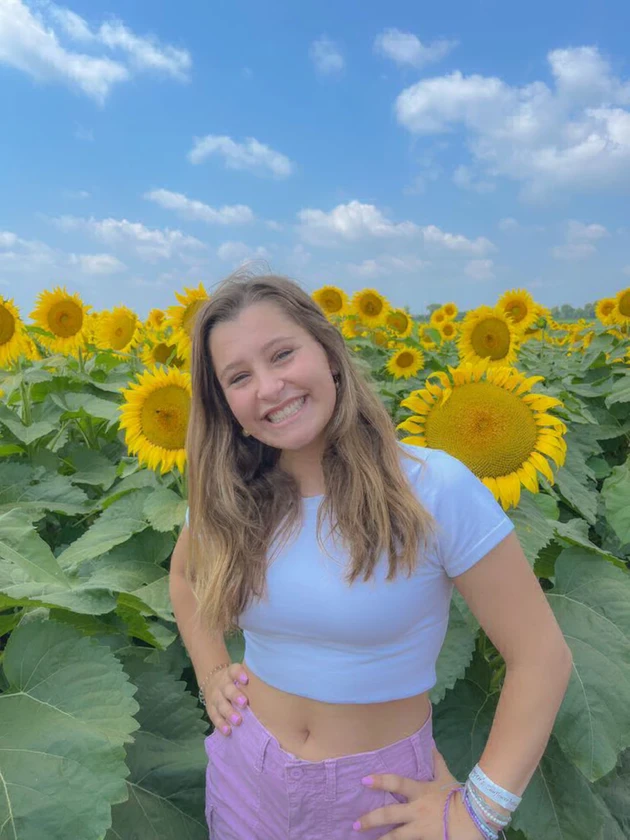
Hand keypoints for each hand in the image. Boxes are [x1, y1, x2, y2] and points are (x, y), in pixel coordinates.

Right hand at [205, 664, 248, 735]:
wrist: (211, 681)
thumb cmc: (234, 681)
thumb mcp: (239, 675)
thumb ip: (251, 680)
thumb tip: (274, 687)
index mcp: (230, 673)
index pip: (233, 670)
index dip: (238, 674)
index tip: (246, 679)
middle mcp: (221, 684)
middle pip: (227, 689)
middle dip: (235, 696)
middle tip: (244, 703)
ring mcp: (215, 697)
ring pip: (220, 704)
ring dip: (229, 713)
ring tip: (238, 721)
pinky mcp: (210, 709)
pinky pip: (214, 717)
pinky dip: (221, 724)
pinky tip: (228, 731)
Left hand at [353, 745, 484, 838]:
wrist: (476, 818)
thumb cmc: (459, 796)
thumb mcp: (446, 777)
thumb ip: (436, 763)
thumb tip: (430, 745)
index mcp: (420, 792)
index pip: (397, 783)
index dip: (380, 781)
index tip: (364, 780)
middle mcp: (417, 811)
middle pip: (390, 815)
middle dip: (371, 819)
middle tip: (357, 824)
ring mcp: (421, 830)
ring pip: (397, 837)